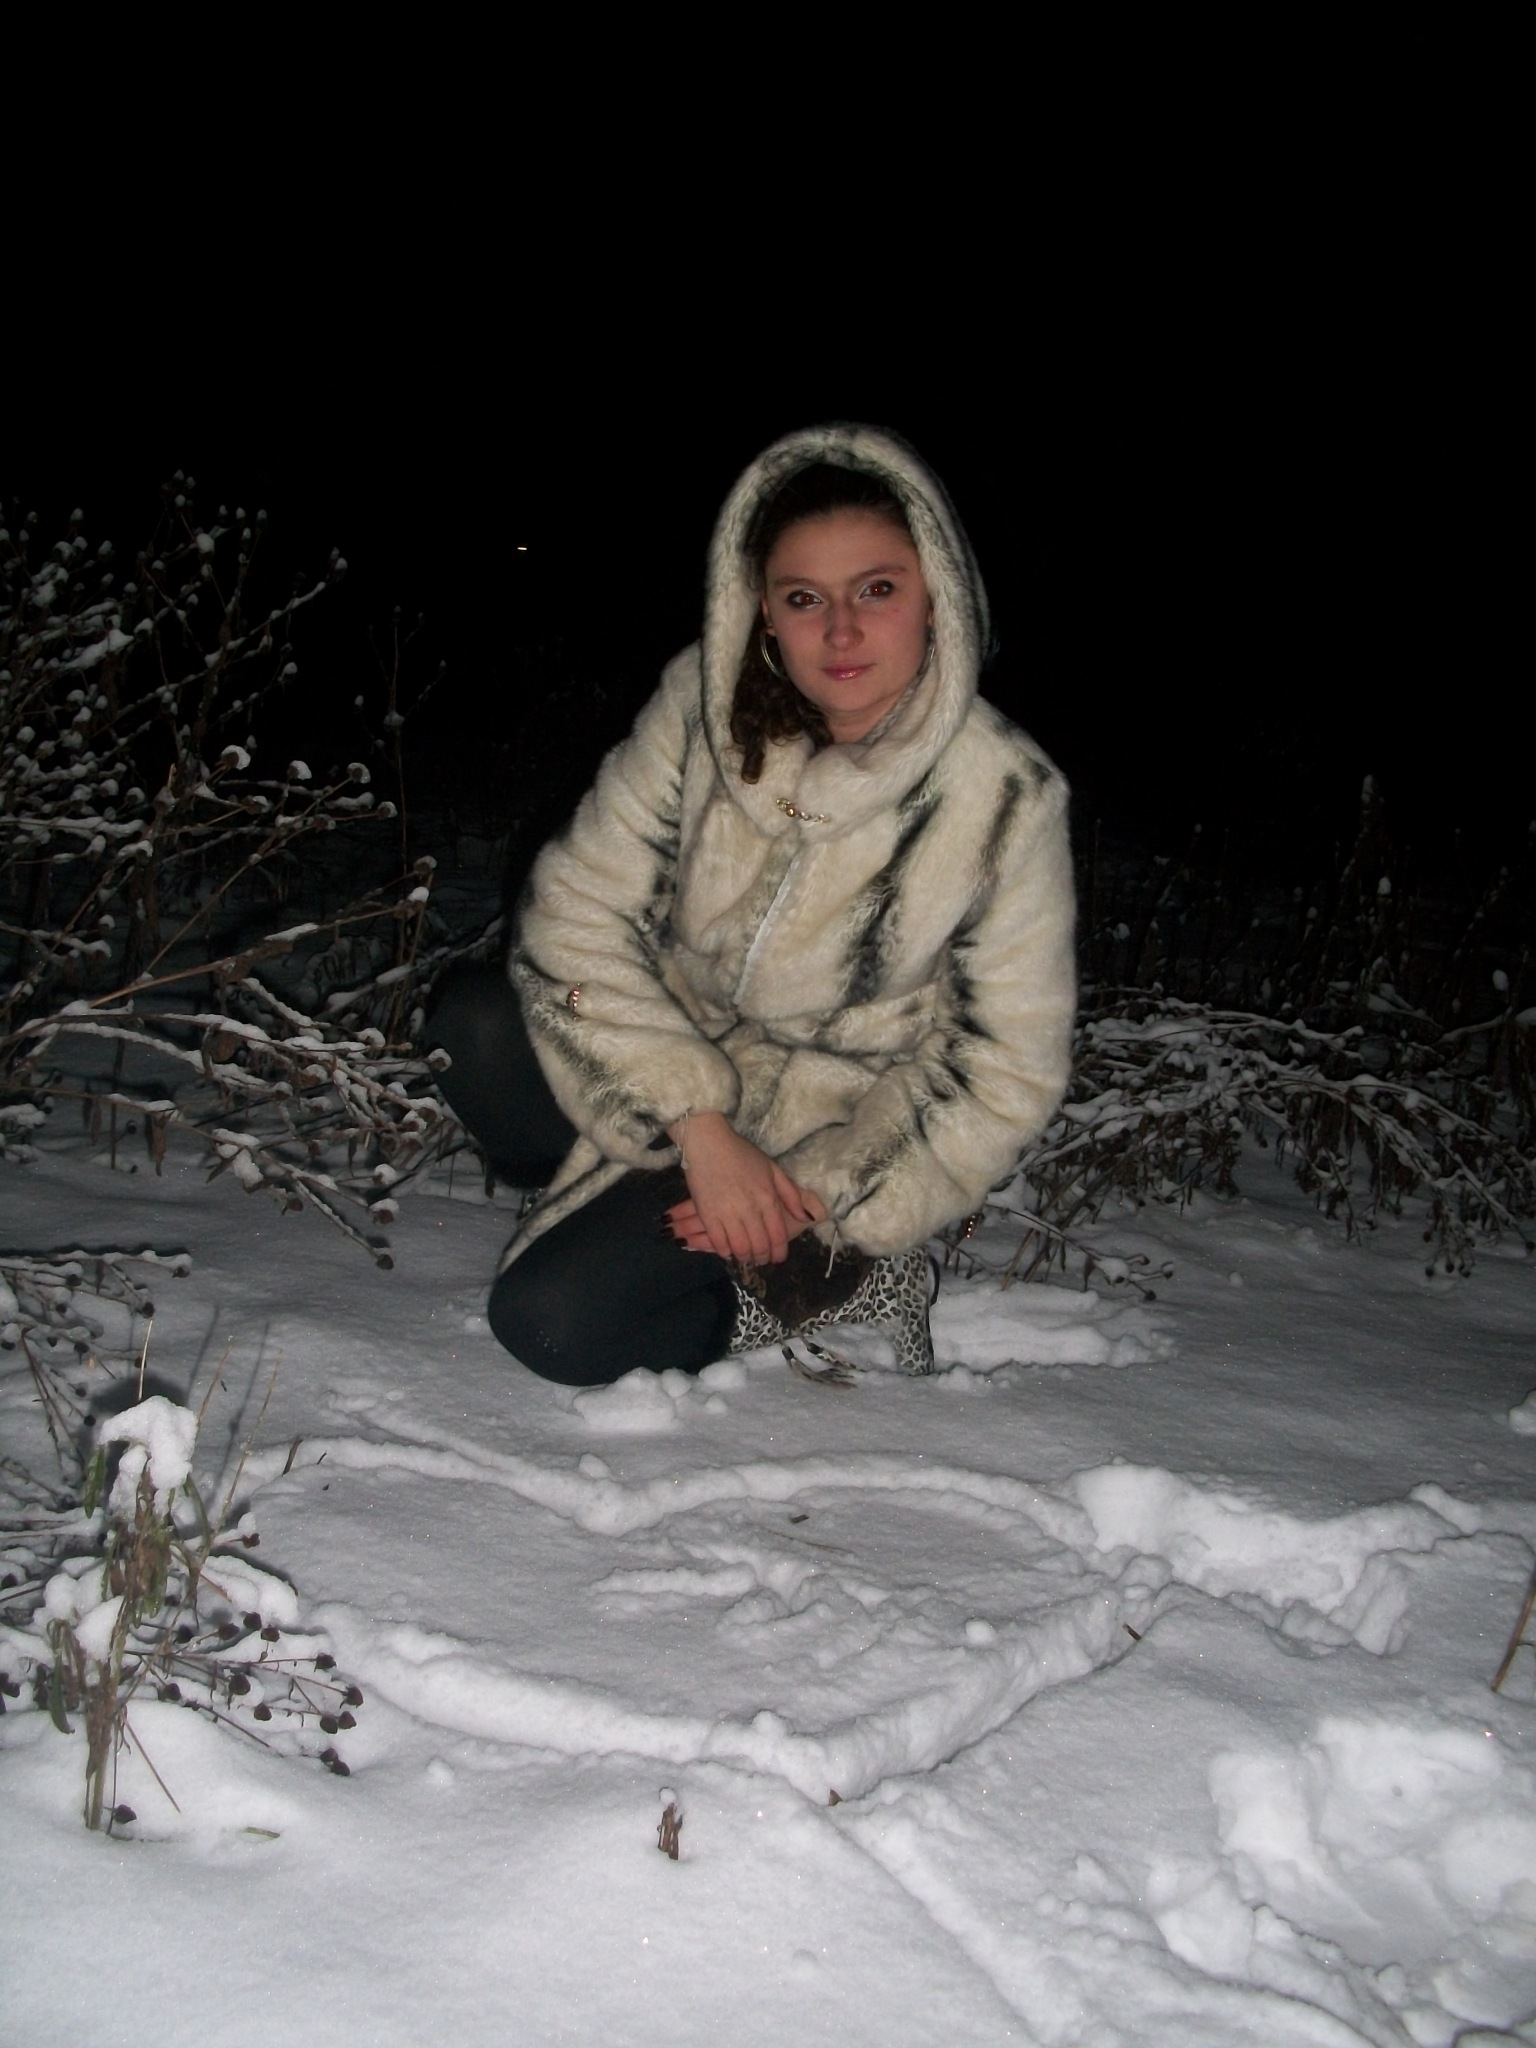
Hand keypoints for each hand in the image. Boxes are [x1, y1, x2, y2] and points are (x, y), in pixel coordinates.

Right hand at [664, 1112, 825, 1263]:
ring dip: (744, 1256)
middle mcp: (750, 1210)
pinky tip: (727, 1250)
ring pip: (740, 1248)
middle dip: (762, 1257)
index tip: (778, 1258)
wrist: (709, 1144)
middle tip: (760, 1259)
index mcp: (768, 1198)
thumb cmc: (742, 1154)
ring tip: (745, 1256)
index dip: (779, 1251)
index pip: (778, 1234)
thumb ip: (791, 1194)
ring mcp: (728, 1214)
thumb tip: (805, 1216)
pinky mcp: (708, 1215)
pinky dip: (724, 1251)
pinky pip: (718, 1243)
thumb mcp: (773, 1169)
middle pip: (759, 1245)